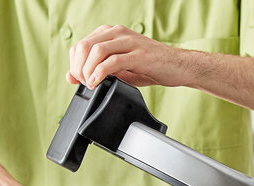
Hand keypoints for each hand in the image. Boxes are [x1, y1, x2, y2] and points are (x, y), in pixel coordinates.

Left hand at [67, 24, 189, 88]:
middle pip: (85, 46)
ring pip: (95, 51)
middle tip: (82, 84)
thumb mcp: (122, 69)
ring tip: (90, 84)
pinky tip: (97, 82)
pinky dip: (100, 73)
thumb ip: (101, 70)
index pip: (82, 44)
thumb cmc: (153, 68)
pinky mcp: (138, 55)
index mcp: (112, 34)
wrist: (179, 67)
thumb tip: (76, 77)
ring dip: (87, 70)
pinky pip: (112, 61)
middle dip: (78, 68)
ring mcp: (129, 42)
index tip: (77, 80)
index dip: (74, 63)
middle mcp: (118, 33)